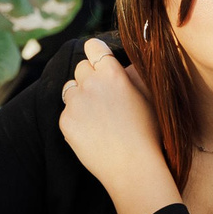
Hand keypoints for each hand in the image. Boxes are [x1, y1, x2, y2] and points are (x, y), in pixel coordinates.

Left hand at [57, 39, 172, 207]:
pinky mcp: (65, 121)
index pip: (93, 47)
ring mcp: (76, 102)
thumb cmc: (147, 133)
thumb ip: (131, 76)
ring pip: (70, 89)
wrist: (132, 166)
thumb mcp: (147, 97)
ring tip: (96, 116)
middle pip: (80, 67)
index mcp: (113, 74)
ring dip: (79, 97)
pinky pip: (66, 112)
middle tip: (102, 97)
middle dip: (88, 78)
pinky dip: (75, 119)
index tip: (97, 60)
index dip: (95, 52)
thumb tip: (122, 63)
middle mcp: (91, 83)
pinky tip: (91, 132)